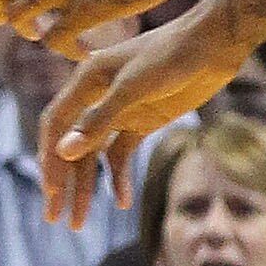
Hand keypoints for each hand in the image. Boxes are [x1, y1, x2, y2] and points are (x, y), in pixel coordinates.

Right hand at [35, 10, 252, 221]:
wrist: (215, 44)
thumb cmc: (173, 56)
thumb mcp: (135, 87)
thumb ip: (99, 119)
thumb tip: (64, 152)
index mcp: (85, 81)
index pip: (55, 124)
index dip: (49, 158)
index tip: (50, 192)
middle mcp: (96, 97)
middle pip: (70, 146)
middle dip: (62, 182)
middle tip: (55, 218)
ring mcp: (119, 111)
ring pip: (92, 155)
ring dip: (86, 186)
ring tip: (79, 221)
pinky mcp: (140, 121)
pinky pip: (120, 155)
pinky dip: (118, 177)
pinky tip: (120, 201)